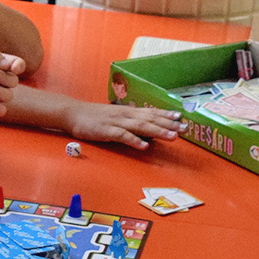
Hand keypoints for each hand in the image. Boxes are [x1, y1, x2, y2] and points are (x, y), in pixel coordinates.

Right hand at [65, 101, 184, 149]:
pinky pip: (122, 136)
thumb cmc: (95, 117)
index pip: (151, 112)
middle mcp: (126, 115)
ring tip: (172, 137)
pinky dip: (134, 140)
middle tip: (185, 128)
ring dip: (158, 131)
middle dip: (169, 124)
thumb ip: (131, 123)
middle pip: (151, 119)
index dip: (167, 115)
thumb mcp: (116, 117)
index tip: (182, 117)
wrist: (73, 113)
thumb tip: (147, 131)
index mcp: (129, 112)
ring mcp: (117, 122)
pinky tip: (144, 146)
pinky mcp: (107, 131)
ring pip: (141, 126)